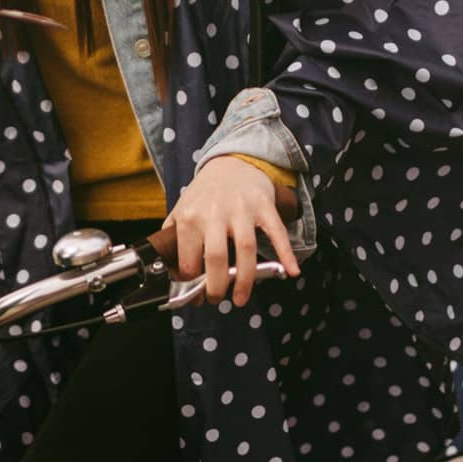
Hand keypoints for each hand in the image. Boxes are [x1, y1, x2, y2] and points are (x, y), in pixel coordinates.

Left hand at [162, 157, 300, 306]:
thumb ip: (172, 237)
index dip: (192, 283)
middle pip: (216, 257)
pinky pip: (276, 232)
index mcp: (190, 217)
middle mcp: (214, 212)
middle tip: (217, 299)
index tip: (197, 295)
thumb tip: (171, 271)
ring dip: (245, 279)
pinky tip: (291, 271)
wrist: (231, 162)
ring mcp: (241, 209)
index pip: (189, 259)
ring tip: (241, 299)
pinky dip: (286, 252)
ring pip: (245, 248)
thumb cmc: (205, 193)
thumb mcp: (181, 210)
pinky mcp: (264, 206)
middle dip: (217, 285)